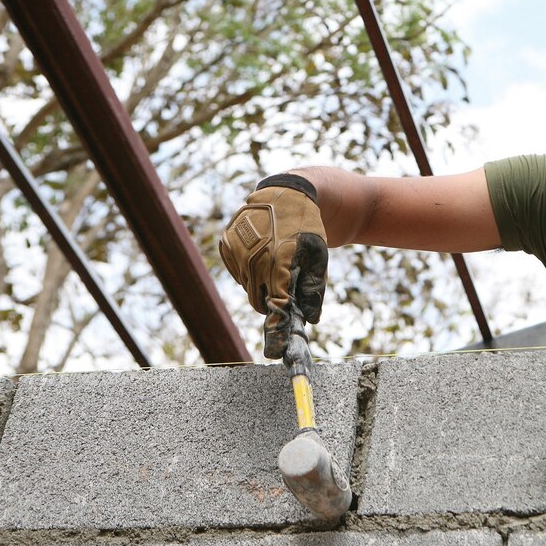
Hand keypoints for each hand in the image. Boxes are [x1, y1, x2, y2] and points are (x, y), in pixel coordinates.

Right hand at [219, 174, 327, 357]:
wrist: (287, 192)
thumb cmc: (307, 226)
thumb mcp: (319, 254)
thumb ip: (314, 288)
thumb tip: (310, 319)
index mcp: (279, 259)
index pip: (277, 304)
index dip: (277, 330)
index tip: (277, 353)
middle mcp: (254, 255)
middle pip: (258, 301)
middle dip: (272, 304)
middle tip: (285, 294)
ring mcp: (237, 248)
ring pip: (247, 287)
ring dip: (262, 284)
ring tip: (277, 261)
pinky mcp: (226, 243)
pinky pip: (237, 273)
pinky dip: (249, 271)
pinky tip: (263, 253)